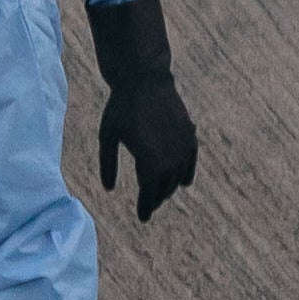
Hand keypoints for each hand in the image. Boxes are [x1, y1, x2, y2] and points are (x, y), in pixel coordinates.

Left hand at [82, 0, 193, 222]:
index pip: (149, 193)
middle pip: (165, 187)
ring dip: (169, 188)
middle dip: (156, 199)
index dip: (145, 207)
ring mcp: (183, 146)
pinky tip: (183, 182)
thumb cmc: (121, 108)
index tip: (142, 218)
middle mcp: (171, 157)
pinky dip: (187, 173)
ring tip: (159, 194)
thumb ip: (107, 164)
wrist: (145, 80)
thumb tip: (109, 189)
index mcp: (150, 161)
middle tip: (148, 208)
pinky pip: (191, 161)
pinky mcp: (190, 135)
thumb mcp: (107, 137)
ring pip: (179, 177)